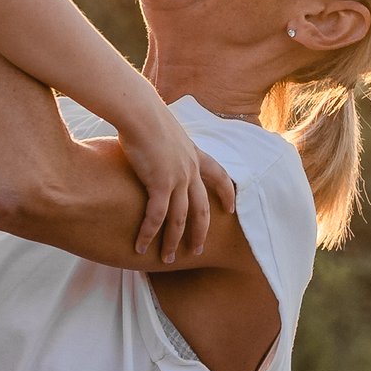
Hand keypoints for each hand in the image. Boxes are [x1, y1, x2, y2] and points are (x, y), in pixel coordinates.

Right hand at [119, 104, 238, 262]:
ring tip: (168, 259)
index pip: (219, 175)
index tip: (231, 208)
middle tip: (198, 250)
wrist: (139, 111)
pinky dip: (149, 233)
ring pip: (180, 219)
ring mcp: (178, 178)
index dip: (226, 193)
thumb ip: (165, 143)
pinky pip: (157, 216)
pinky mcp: (160, 183)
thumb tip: (155, 144)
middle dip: (201, 231)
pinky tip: (141, 247)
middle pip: (202, 208)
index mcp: (194, 154)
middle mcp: (190, 169)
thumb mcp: (164, 129)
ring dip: (173, 241)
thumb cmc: (145, 115)